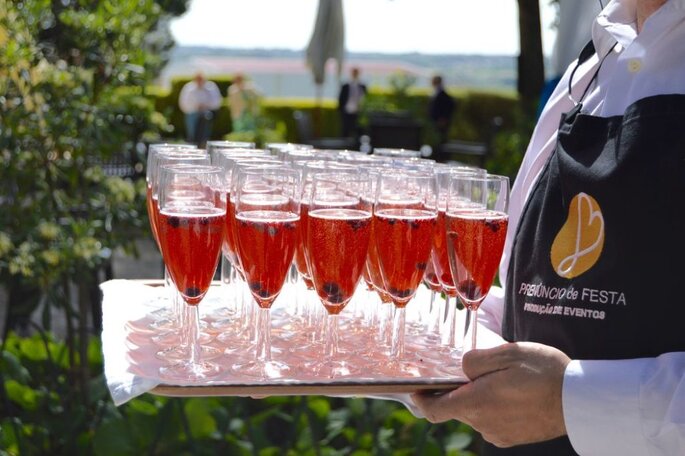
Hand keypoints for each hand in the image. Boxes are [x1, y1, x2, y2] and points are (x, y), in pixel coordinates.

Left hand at [411, 342, 570, 447]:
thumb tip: (462, 369)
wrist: (580, 401)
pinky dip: (494, 407)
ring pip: (475, 413)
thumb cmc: (543, 372)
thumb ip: (475, 361)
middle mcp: (482, 423)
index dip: (421, 399)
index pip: (434, 410)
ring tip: (501, 379)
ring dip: (479, 397)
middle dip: (457, 390)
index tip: (417, 388)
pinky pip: (492, 420)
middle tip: (473, 370)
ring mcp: (498, 433)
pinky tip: (512, 393)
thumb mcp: (506, 353)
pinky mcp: (512, 437)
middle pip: (456, 407)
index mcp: (475, 403)